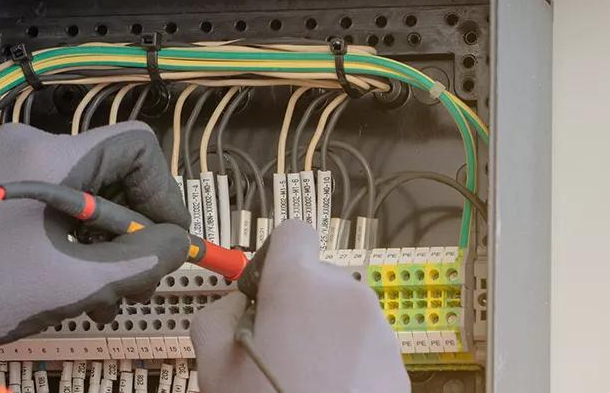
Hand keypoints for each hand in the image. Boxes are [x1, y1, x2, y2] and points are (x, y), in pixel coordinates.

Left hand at [0, 122, 190, 350]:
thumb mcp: (73, 281)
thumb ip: (138, 261)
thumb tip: (177, 247)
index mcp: (49, 156)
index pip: (137, 145)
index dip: (163, 193)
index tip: (167, 238)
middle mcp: (30, 148)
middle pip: (113, 172)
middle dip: (134, 228)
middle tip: (139, 276)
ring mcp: (11, 168)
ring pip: (86, 194)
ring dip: (104, 244)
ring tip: (104, 294)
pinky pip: (56, 205)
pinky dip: (74, 242)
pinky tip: (74, 286)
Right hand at [190, 222, 408, 391]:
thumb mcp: (212, 362)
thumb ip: (217, 314)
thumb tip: (237, 303)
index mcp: (299, 283)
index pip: (293, 232)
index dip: (274, 258)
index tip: (262, 293)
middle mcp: (345, 293)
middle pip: (317, 277)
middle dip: (297, 303)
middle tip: (275, 349)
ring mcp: (377, 327)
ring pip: (342, 312)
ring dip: (323, 333)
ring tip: (302, 378)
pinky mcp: (397, 360)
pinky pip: (364, 344)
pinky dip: (347, 360)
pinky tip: (328, 391)